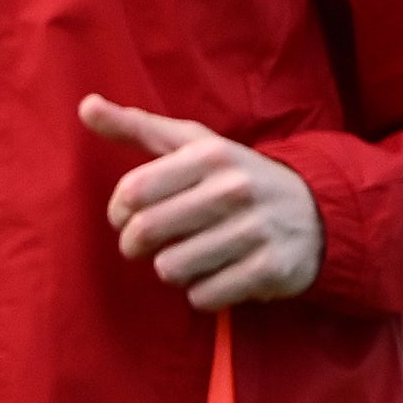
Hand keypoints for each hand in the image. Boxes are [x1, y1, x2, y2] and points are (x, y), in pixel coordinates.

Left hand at [80, 93, 321, 308]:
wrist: (317, 210)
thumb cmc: (236, 177)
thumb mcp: (194, 144)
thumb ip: (137, 126)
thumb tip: (85, 106)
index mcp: (210, 155)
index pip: (131, 192)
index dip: (118, 212)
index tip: (129, 216)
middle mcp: (234, 189)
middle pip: (145, 233)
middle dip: (136, 244)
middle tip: (148, 243)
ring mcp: (255, 230)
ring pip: (171, 269)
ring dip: (172, 269)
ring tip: (191, 254)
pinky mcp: (270, 269)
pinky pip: (204, 296)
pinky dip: (203, 292)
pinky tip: (219, 272)